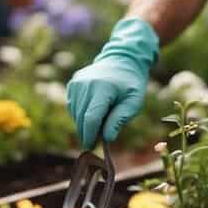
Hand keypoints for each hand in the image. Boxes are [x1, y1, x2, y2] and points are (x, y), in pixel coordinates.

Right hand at [66, 17, 158, 149]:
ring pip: (75, 114)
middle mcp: (85, 85)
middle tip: (98, 140)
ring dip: (85, 123)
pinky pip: (73, 107)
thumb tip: (107, 138)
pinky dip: (81, 114)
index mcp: (102, 88)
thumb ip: (120, 119)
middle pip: (81, 118)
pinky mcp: (72, 84)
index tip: (92, 147)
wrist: (122, 60)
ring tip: (100, 120)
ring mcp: (76, 83)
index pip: (91, 119)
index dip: (90, 136)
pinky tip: (94, 110)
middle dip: (88, 132)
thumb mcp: (134, 102)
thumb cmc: (131, 84)